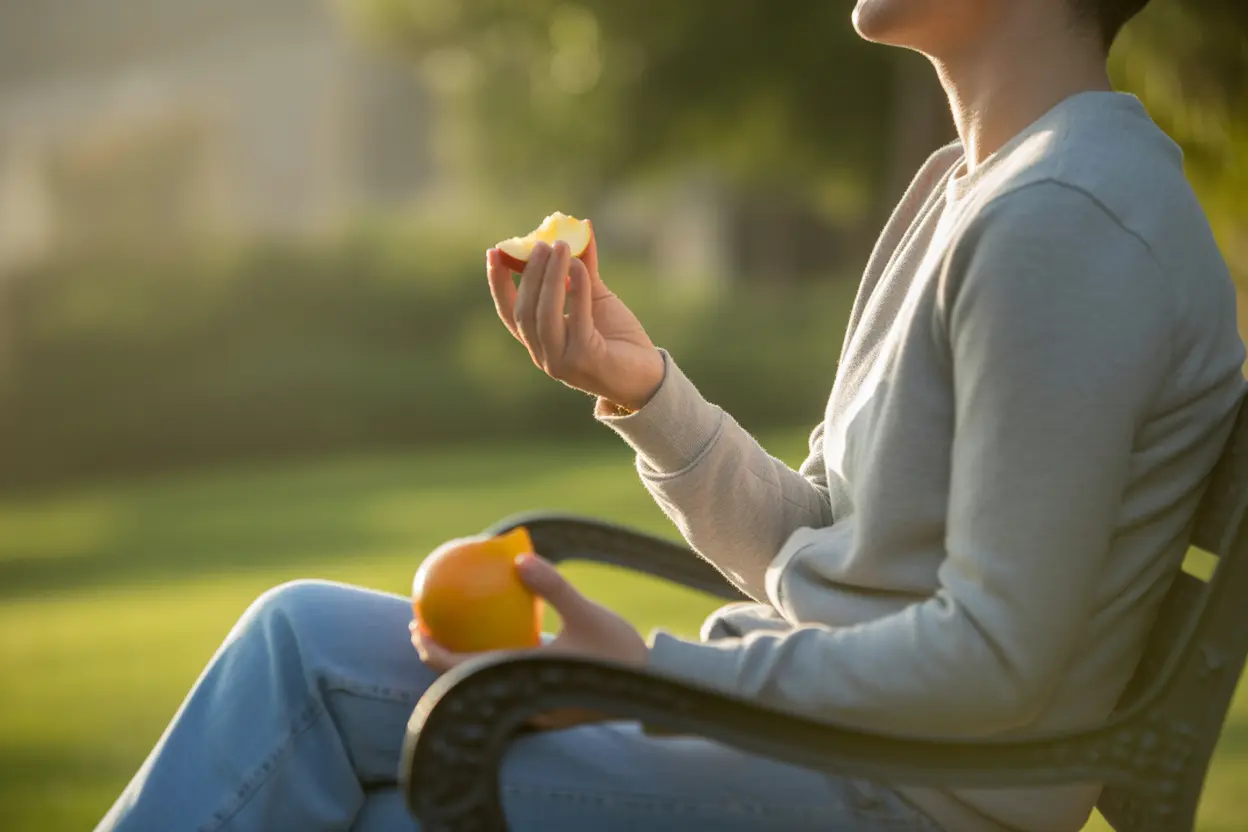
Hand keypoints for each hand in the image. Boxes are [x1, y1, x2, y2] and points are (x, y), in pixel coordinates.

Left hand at [410, 553, 648, 729]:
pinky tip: (490, 635)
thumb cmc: (619, 652)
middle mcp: (521, 701)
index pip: (462, 672)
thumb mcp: (588, 614)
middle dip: (436, 657)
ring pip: (482, 683)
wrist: (652, 690)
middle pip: (462, 682)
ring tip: (449, 629)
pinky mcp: (541, 706)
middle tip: (421, 625)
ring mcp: (530, 708)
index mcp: (525, 681)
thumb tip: (520, 557)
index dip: (432, 652)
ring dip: (458, 660)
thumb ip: (553, 587)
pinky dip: (486, 660)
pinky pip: (503, 680)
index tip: (418, 626)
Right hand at [486, 234, 664, 411]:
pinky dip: (577, 289)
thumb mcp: (596, 299)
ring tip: (560, 247)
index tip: (494, 252)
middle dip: (530, 274)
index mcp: (540, 341)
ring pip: (544, 316)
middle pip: (524, 311)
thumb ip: (583, 271)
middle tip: (543, 244)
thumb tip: (581, 230)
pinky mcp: (585, 360)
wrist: (647, 376)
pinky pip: (577, 319)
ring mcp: (562, 362)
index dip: (497, 282)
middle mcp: (544, 355)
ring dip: (550, 278)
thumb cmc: (619, 339)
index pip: (509, 311)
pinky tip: (580, 267)